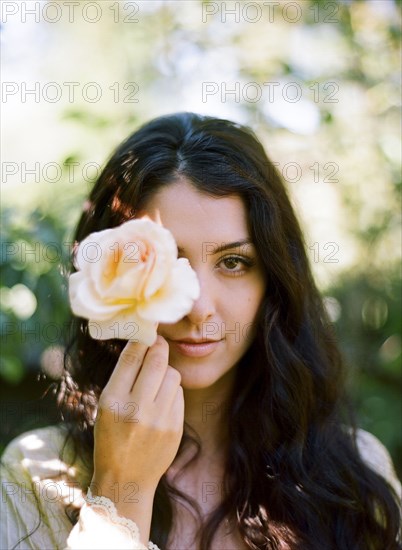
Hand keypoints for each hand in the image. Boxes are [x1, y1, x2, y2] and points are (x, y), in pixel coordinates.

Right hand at [91, 335, 183, 496]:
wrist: (127, 478)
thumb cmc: (111, 437)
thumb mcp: (105, 407)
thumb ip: (123, 377)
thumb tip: (142, 342)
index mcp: (112, 401)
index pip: (131, 357)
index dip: (141, 339)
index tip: (147, 331)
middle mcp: (136, 409)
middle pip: (157, 361)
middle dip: (159, 347)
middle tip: (158, 343)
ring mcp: (158, 420)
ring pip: (172, 375)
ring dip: (165, 371)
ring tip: (156, 381)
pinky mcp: (175, 427)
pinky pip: (178, 393)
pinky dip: (171, 390)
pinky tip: (161, 400)